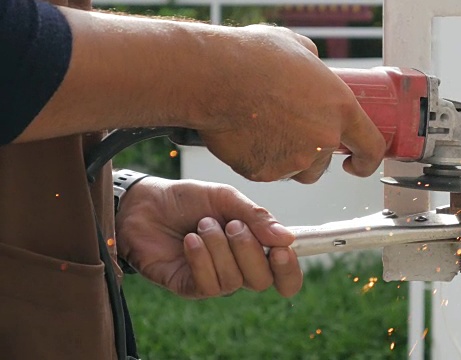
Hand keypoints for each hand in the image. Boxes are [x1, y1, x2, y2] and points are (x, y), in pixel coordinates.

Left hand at [115, 177, 302, 298]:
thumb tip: (287, 238)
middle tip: (231, 225)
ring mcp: (214, 279)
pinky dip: (201, 260)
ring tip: (203, 225)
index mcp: (254, 246)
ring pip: (233, 281)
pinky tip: (190, 240)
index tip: (282, 250)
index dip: (289, 270)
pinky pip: (208, 286)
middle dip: (249, 251)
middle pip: (261, 280)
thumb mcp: (226, 198)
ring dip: (219, 249)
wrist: (144, 204)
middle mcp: (238, 268)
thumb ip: (256, 216)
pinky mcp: (189, 287)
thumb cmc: (187, 200)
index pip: (283, 274)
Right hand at [182, 24, 385, 182]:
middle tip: (287, 129)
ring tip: (262, 127)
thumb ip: (316, 67)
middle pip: (324, 162)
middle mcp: (322, 139)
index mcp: (340, 108)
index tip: (356, 164)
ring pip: (295, 169)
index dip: (367, 161)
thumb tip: (313, 69)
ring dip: (285, 156)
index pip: (370, 147)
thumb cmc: (253, 58)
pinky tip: (245, 134)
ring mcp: (293, 160)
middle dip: (310, 152)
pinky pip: (266, 171)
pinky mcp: (264, 172)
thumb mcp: (298, 48)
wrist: (213, 76)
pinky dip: (259, 158)